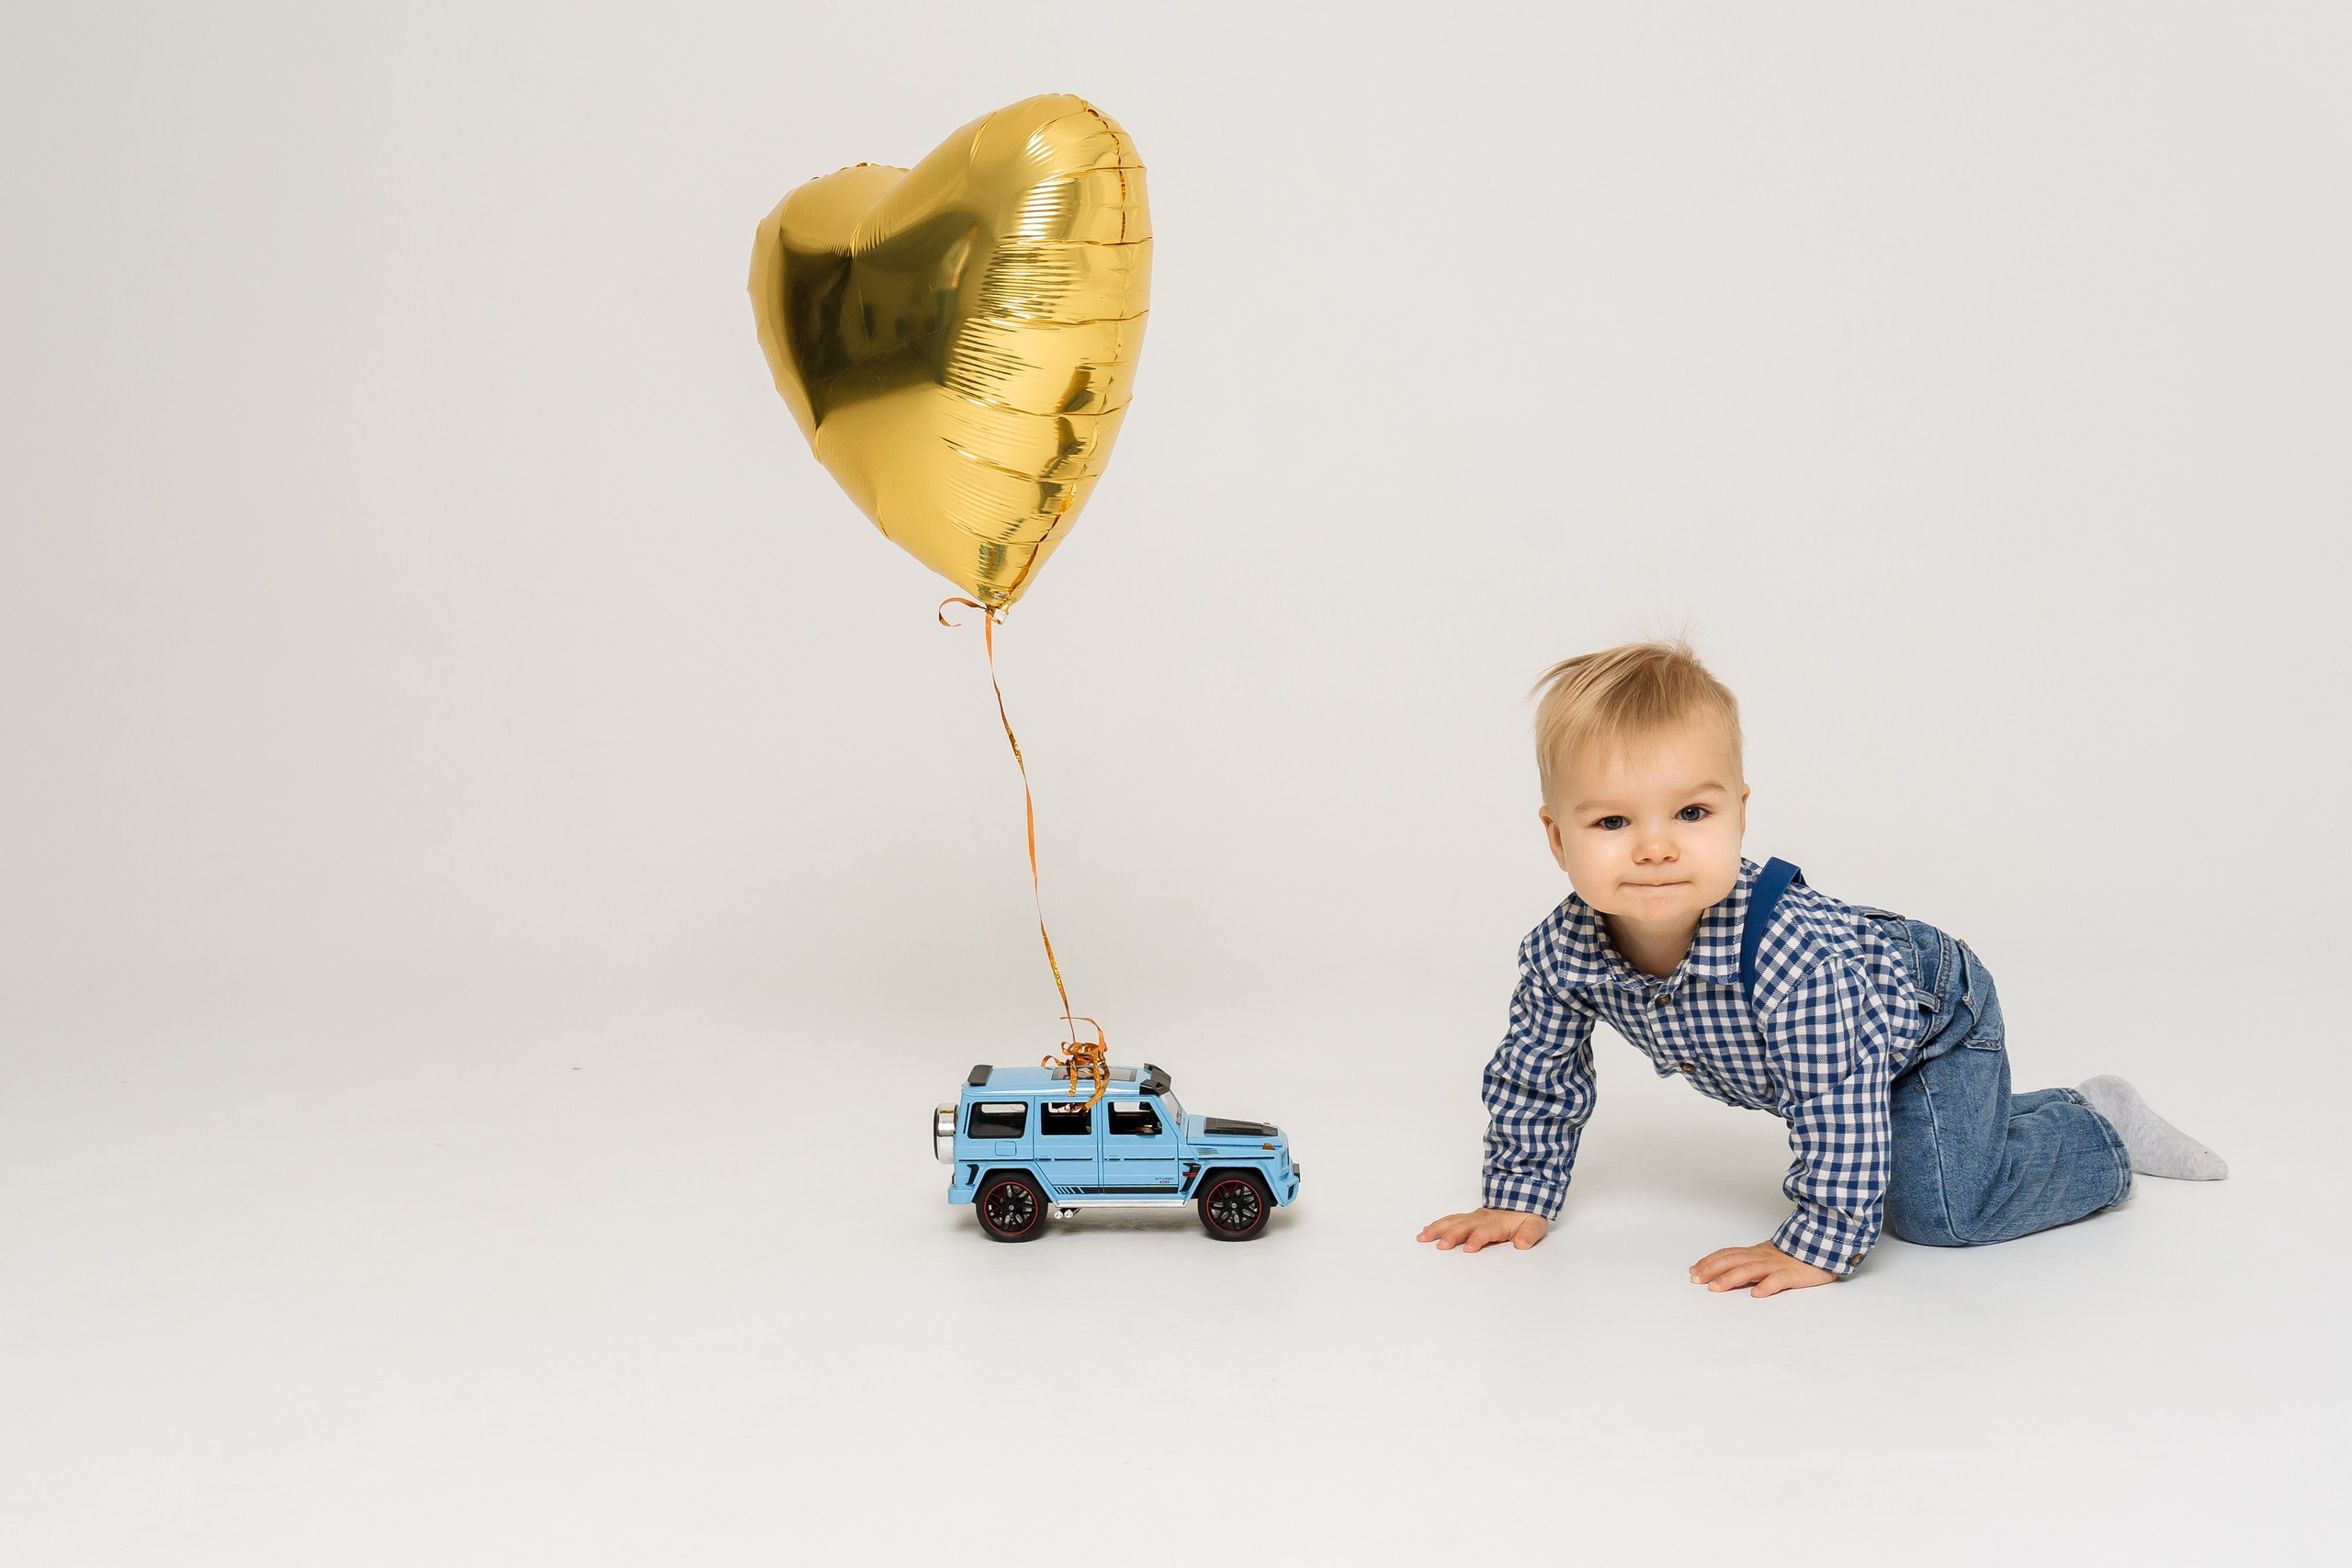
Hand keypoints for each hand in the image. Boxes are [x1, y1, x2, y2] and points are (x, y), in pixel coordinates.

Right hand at [1417, 1208, 1548, 1251]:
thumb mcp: (1535, 1225)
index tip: (1469, 1249)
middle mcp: (1482, 1218)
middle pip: (1463, 1225)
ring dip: (1437, 1229)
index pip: (1485, 1231)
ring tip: (1423, 1237)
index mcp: (1498, 1222)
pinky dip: (1437, 1225)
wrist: (1522, 1198)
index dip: (1477, 1239)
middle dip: (1451, 1235)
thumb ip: (1529, 1234)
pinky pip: (1450, 1221)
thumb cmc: (1527, 1216)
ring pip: (1452, 1221)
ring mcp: (1473, 1217)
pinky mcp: (1468, 1219)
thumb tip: (1522, 1244)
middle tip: (1440, 1246)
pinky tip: (1426, 1232)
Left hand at [1689, 1241, 1838, 1296]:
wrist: (1824, 1246)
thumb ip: (1747, 1264)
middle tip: (1696, 1280)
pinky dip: (1768, 1286)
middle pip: (1733, 1260)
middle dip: (1712, 1269)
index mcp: (1756, 1253)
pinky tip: (1758, 1294)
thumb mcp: (1767, 1258)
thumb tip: (1721, 1274)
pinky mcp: (1793, 1274)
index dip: (1710, 1261)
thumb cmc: (1794, 1256)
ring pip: (1751, 1269)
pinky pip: (1779, 1279)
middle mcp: (1762, 1257)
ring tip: (1716, 1287)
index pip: (1728, 1254)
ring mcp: (1777, 1265)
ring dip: (1732, 1278)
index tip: (1693, 1271)